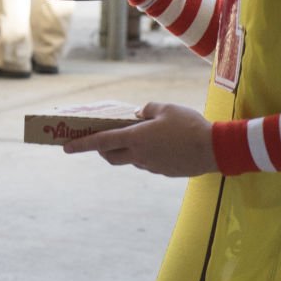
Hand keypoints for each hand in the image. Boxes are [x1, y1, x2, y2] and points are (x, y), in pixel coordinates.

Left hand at [62, 102, 215, 176]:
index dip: (81, 145)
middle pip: (111, 156)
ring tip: (140, 135)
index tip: (66, 148)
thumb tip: (138, 114)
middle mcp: (139, 155)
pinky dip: (146, 154)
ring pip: (130, 159)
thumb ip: (147, 109)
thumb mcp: (166, 108)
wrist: (214, 149)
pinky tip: (160, 144)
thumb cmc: (189, 126)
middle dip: (102, 150)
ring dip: (127, 150)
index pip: (101, 142)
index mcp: (136, 138)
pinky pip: (147, 163)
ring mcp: (151, 166)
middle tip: (102, 139)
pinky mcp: (163, 171)